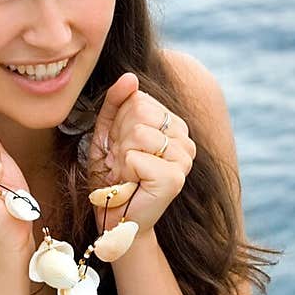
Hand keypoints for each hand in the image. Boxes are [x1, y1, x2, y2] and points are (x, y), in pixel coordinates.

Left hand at [86, 73, 196, 236]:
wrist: (115, 217)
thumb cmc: (113, 177)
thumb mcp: (108, 132)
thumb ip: (117, 102)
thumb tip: (130, 76)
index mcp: (174, 125)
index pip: (139, 99)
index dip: (119, 125)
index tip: (122, 149)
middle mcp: (185, 139)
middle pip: (139, 113)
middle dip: (120, 140)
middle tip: (123, 164)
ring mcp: (184, 159)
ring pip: (138, 133)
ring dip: (122, 157)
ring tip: (128, 174)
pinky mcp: (174, 178)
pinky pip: (136, 156)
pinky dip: (125, 172)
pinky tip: (132, 184)